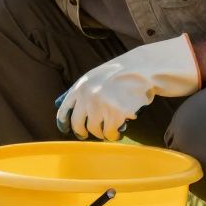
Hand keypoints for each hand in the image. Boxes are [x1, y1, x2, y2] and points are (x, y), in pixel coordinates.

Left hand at [55, 34, 199, 140]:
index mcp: (80, 86)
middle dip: (82, 132)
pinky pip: (110, 133)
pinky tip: (118, 133)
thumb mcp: (96, 76)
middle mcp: (87, 97)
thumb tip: (68, 106)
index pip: (64, 108)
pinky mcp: (115, 114)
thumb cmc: (121, 72)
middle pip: (77, 124)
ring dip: (101, 133)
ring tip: (108, 131)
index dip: (63, 121)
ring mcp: (101, 106)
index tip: (65, 128)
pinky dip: (113, 135)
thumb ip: (83, 91)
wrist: (142, 69)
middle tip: (87, 135)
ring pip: (94, 130)